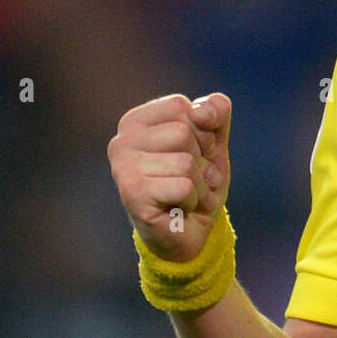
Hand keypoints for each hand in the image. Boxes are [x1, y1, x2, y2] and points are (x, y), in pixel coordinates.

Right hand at [108, 93, 232, 261]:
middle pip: (184, 132)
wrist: (193, 231)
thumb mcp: (215, 138)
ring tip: (187, 194)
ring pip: (186, 162)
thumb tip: (200, 111)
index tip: (193, 152)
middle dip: (201, 159)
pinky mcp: (132, 196)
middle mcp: (121, 142)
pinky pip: (185, 187)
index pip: (181, 106)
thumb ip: (215, 110)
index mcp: (136, 121)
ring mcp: (123, 169)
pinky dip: (193, 200)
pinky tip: (180, 208)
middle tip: (191, 178)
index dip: (201, 131)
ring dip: (199, 183)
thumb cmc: (198, 179)